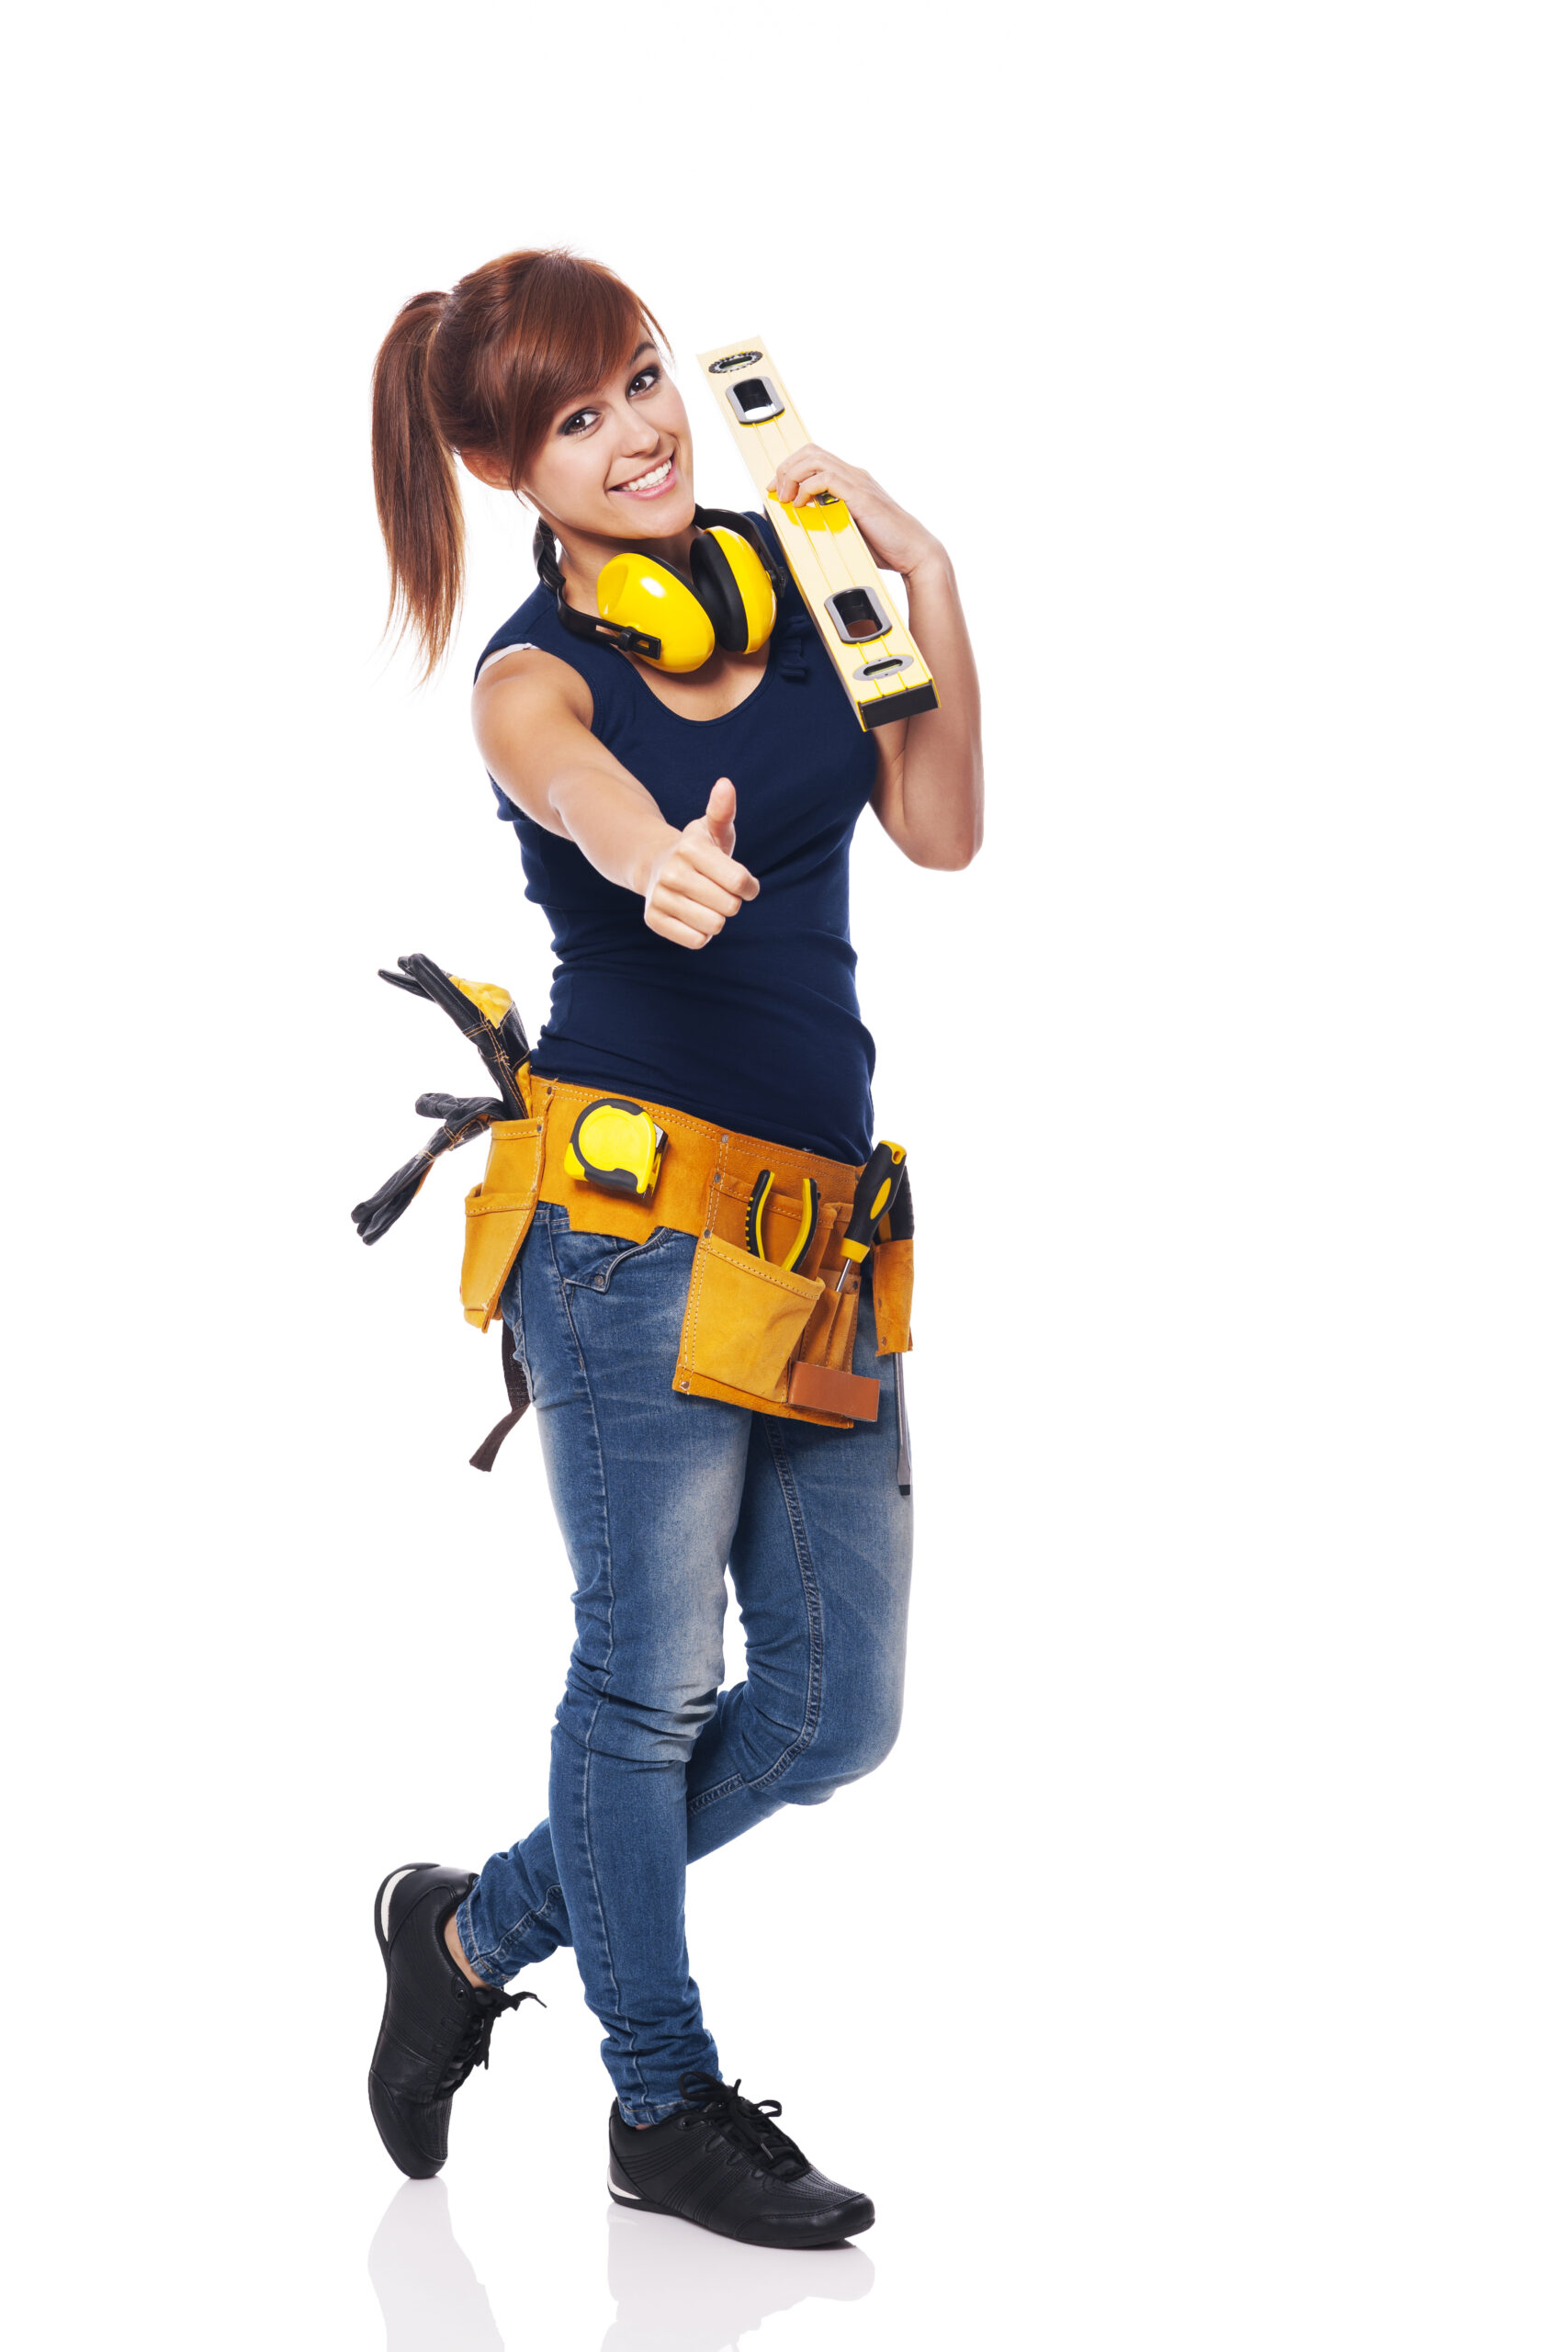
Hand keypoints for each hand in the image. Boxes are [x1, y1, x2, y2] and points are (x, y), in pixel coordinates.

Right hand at [643, 778, 758, 948]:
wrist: (654, 864)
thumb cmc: (697, 849)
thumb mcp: (712, 829)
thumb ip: (723, 810)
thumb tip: (726, 785)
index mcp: (691, 849)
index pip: (739, 882)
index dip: (749, 886)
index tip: (744, 883)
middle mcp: (672, 872)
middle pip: (729, 906)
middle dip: (732, 902)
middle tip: (719, 891)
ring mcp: (660, 896)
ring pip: (713, 926)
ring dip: (718, 918)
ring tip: (707, 903)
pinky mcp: (653, 919)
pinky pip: (696, 940)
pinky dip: (702, 933)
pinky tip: (694, 916)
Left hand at [768, 444, 941, 576]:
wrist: (914, 552)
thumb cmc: (887, 545)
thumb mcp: (849, 529)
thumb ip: (828, 520)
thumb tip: (802, 525)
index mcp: (851, 480)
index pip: (814, 457)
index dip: (789, 468)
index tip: (775, 489)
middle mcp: (853, 476)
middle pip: (810, 451)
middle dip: (785, 469)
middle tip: (777, 493)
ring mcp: (857, 483)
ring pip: (814, 459)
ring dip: (792, 477)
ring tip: (787, 499)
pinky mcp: (859, 496)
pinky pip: (825, 479)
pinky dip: (807, 489)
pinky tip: (803, 506)